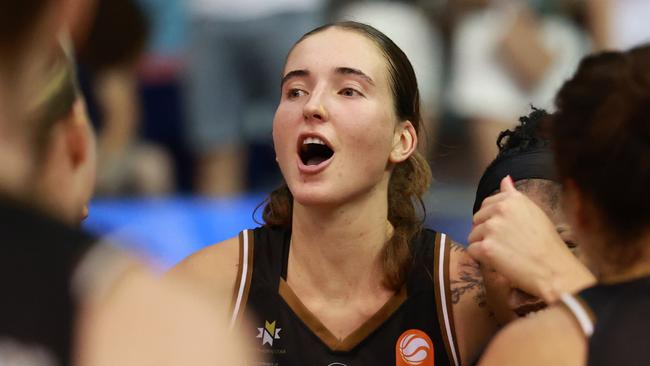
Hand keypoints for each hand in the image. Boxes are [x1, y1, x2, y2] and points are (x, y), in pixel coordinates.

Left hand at [467, 176, 593, 302]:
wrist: (553, 269)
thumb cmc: (547, 242)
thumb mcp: (534, 211)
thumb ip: (514, 195)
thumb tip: (505, 179)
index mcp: (511, 199)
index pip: (487, 204)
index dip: (492, 219)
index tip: (505, 230)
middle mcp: (499, 209)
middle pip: (476, 219)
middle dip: (485, 231)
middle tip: (505, 244)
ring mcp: (491, 228)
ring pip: (473, 235)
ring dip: (483, 245)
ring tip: (504, 253)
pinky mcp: (486, 247)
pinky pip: (472, 250)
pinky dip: (481, 258)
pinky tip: (498, 261)